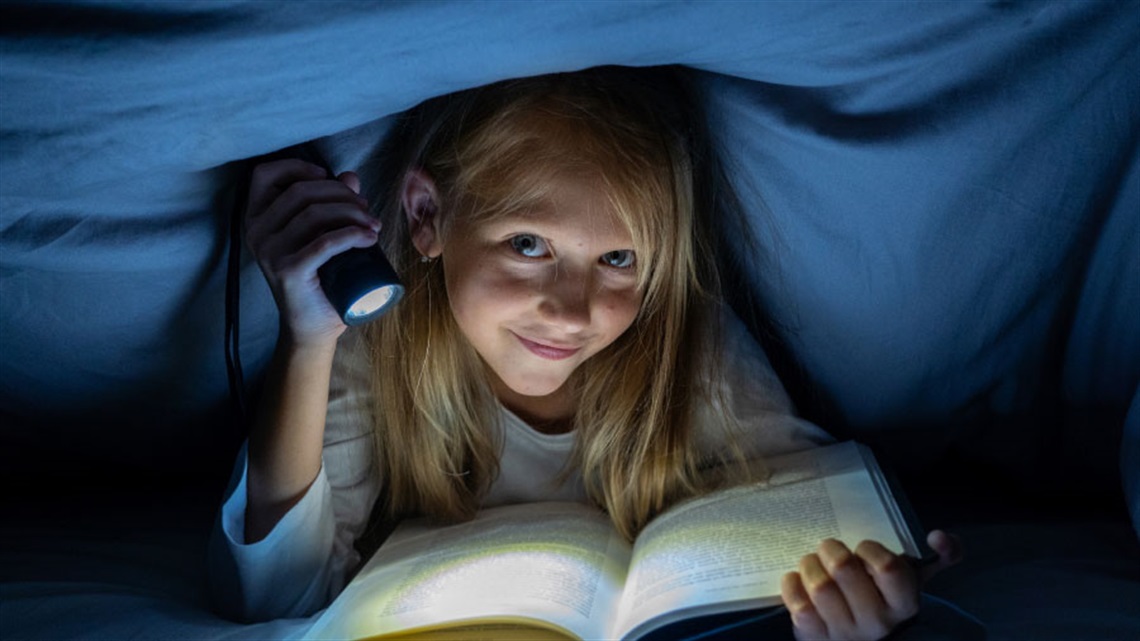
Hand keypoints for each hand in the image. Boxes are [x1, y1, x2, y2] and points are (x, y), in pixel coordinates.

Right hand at [244, 158, 379, 346]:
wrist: (312, 325)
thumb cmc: (319, 277)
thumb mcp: (322, 234)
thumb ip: (332, 203)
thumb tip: (350, 176)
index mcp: (256, 218)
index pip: (265, 174)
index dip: (298, 167)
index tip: (329, 176)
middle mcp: (256, 232)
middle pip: (301, 191)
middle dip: (341, 194)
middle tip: (366, 210)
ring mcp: (269, 252)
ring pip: (315, 214)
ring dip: (352, 213)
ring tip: (373, 225)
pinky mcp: (288, 271)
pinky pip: (324, 242)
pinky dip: (352, 235)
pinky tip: (370, 238)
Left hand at [780, 530, 962, 640]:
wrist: (863, 640)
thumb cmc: (884, 598)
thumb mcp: (912, 579)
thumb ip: (940, 556)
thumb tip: (939, 537)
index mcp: (903, 604)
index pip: (889, 567)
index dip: (870, 549)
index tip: (862, 548)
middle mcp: (877, 622)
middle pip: (845, 570)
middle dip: (831, 549)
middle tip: (828, 547)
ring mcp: (845, 633)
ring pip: (820, 586)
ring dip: (810, 565)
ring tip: (811, 562)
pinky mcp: (816, 639)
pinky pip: (799, 607)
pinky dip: (792, 586)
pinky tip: (796, 579)